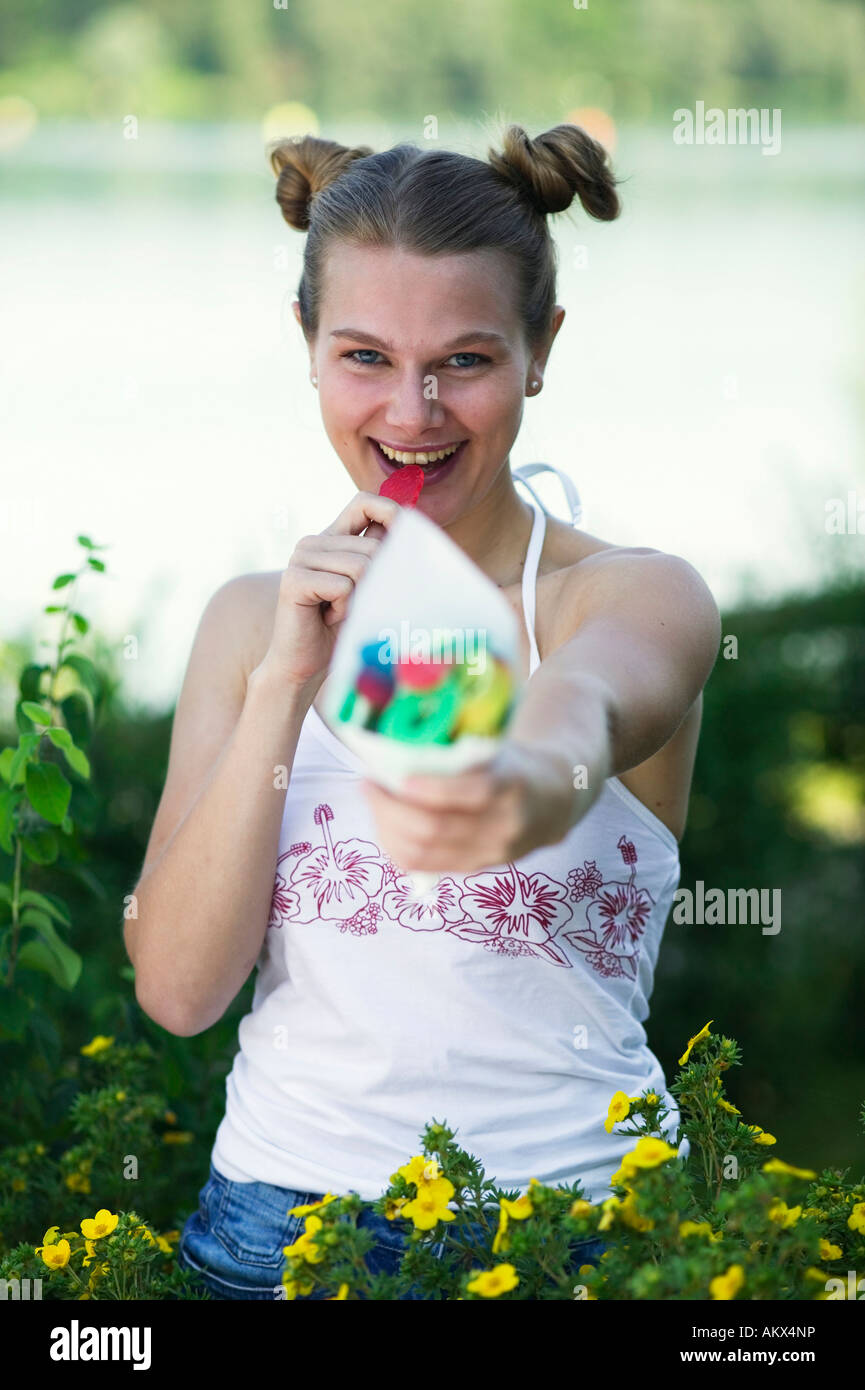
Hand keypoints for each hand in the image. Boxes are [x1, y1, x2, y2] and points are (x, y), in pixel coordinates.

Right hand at [252, 491, 399, 697]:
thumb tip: (409, 526)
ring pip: (360, 567)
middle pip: (371, 546)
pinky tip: (327, 618)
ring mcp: (300, 558)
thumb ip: (380, 555)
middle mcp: (313, 542)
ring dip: (359, 599)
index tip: (406, 533)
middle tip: (356, 605)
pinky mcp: (294, 580)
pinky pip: (343, 586)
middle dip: (376, 581)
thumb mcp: (368, 586)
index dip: (389, 510)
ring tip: (339, 611)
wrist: (304, 663)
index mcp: (332, 537)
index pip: (363, 502)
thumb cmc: (340, 627)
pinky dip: (344, 608)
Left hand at [360, 740, 582, 875]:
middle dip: (392, 809)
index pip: (472, 795)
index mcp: (513, 787)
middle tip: (369, 784)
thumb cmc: (515, 764)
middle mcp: (503, 826)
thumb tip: (397, 749)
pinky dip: (398, 846)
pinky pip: (425, 866)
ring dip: (388, 828)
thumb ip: (459, 754)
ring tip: (375, 803)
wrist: (554, 800)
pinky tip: (387, 826)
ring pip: (424, 853)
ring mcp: (489, 853)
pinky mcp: (476, 867)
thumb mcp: (498, 748)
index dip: (429, 789)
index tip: (397, 776)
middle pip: (435, 829)